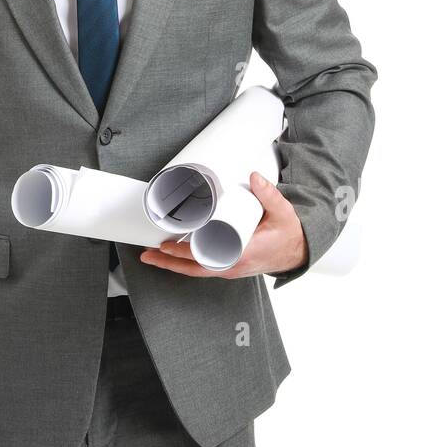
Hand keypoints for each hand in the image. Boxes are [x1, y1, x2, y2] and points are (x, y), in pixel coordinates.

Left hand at [139, 171, 308, 278]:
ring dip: (174, 264)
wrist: (297, 251)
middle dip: (170, 261)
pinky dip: (186, 263)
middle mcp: (233, 265)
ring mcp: (230, 268)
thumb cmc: (288, 234)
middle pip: (194, 267)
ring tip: (153, 254)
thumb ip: (269, 194)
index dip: (186, 253)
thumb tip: (254, 176)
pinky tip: (173, 255)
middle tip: (149, 252)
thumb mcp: (282, 212)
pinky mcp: (228, 265)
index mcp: (242, 254)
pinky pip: (203, 268)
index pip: (207, 257)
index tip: (169, 245)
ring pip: (196, 270)